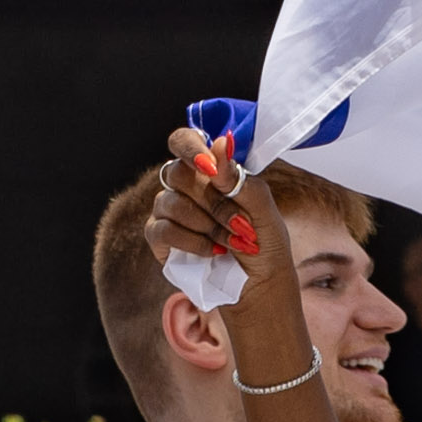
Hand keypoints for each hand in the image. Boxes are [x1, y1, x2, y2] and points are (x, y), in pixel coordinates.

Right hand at [144, 122, 264, 272]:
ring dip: (208, 225)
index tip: (210, 167)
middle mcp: (183, 185)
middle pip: (178, 172)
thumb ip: (240, 178)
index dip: (190, 148)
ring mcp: (167, 209)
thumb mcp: (263, 208)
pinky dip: (193, 242)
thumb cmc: (262, 240)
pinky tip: (214, 252)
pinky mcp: (158, 236)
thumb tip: (221, 144)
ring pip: (171, 202)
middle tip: (240, 223)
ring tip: (231, 242)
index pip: (184, 140)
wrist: (258, 282)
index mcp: (209, 169)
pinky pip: (164, 229)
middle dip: (213, 201)